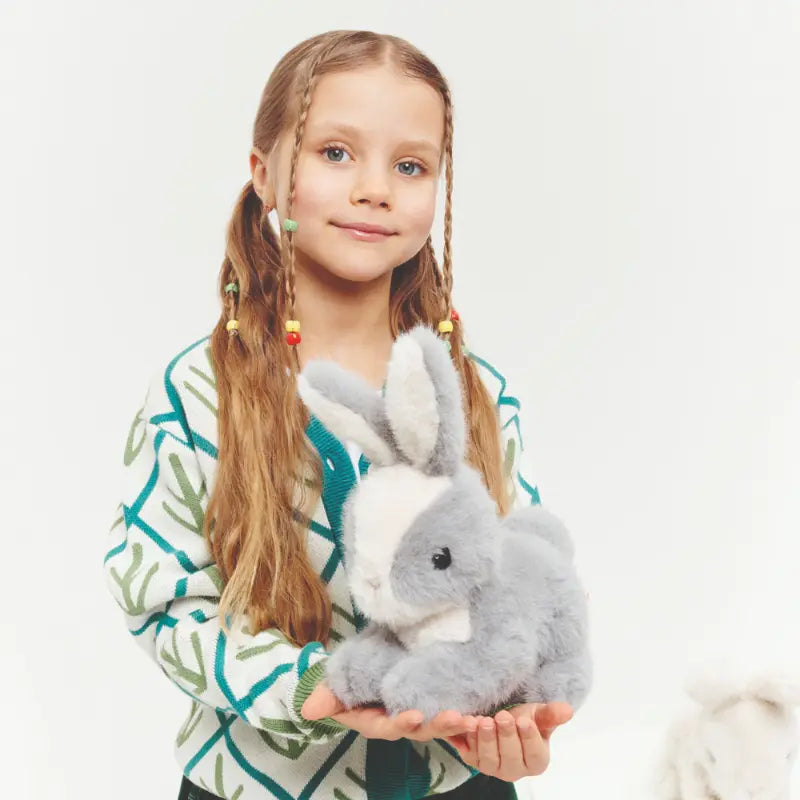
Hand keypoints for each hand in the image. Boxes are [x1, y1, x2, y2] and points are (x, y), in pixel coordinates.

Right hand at [302, 681, 478, 741]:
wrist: (373, 652)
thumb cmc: (354, 667)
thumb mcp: (340, 677)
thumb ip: (327, 694)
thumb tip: (307, 709)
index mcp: (376, 718)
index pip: (388, 725)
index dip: (401, 723)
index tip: (414, 716)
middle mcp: (399, 720)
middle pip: (419, 728)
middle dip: (437, 725)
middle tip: (457, 718)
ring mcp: (419, 713)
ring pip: (438, 723)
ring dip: (456, 722)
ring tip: (473, 718)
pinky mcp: (435, 703)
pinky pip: (450, 714)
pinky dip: (465, 716)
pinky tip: (481, 713)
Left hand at [444, 702, 572, 779]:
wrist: (502, 717)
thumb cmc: (524, 719)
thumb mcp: (538, 715)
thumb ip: (551, 714)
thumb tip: (567, 710)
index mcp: (536, 762)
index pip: (534, 755)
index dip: (529, 738)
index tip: (524, 720)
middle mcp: (515, 770)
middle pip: (511, 759)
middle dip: (506, 737)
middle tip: (503, 716)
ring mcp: (493, 768)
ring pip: (489, 760)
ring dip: (485, 740)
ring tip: (484, 720)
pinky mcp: (474, 761)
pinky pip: (469, 754)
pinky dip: (468, 740)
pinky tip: (469, 724)